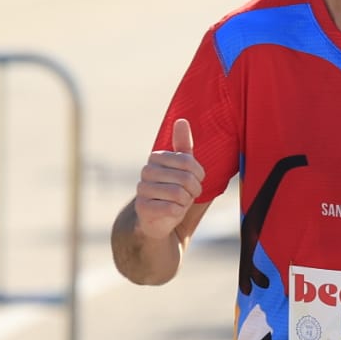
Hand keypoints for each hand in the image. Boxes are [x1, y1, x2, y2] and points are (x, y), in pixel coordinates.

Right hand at [134, 118, 203, 240]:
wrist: (159, 218)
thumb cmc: (174, 189)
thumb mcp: (183, 167)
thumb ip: (183, 144)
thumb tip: (181, 120)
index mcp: (156, 158)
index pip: (188, 161)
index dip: (198, 174)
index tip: (196, 180)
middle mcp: (146, 171)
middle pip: (185, 178)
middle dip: (193, 190)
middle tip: (188, 194)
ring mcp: (142, 190)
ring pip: (179, 194)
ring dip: (186, 201)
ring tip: (180, 202)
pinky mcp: (142, 208)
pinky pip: (172, 209)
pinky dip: (179, 212)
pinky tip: (172, 212)